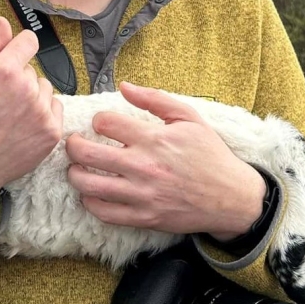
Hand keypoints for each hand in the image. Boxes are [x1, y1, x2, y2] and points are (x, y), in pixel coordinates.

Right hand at [0, 17, 62, 204]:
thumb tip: (4, 22)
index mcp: (4, 71)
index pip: (29, 40)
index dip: (19, 47)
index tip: (13, 58)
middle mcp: (27, 88)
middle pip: (32, 69)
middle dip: (19, 78)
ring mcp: (42, 112)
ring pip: (44, 89)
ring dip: (32, 96)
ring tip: (10, 114)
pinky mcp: (52, 132)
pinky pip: (55, 108)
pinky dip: (43, 114)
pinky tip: (22, 125)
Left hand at [66, 82, 265, 238]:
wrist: (231, 197)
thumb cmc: (210, 154)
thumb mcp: (189, 118)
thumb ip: (155, 99)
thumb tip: (124, 86)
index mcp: (153, 139)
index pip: (105, 123)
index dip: (98, 120)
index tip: (102, 123)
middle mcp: (143, 166)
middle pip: (87, 154)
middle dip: (73, 145)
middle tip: (74, 143)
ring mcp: (141, 195)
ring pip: (89, 186)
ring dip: (75, 174)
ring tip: (77, 168)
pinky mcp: (143, 217)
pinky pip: (104, 213)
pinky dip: (90, 203)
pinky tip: (92, 194)